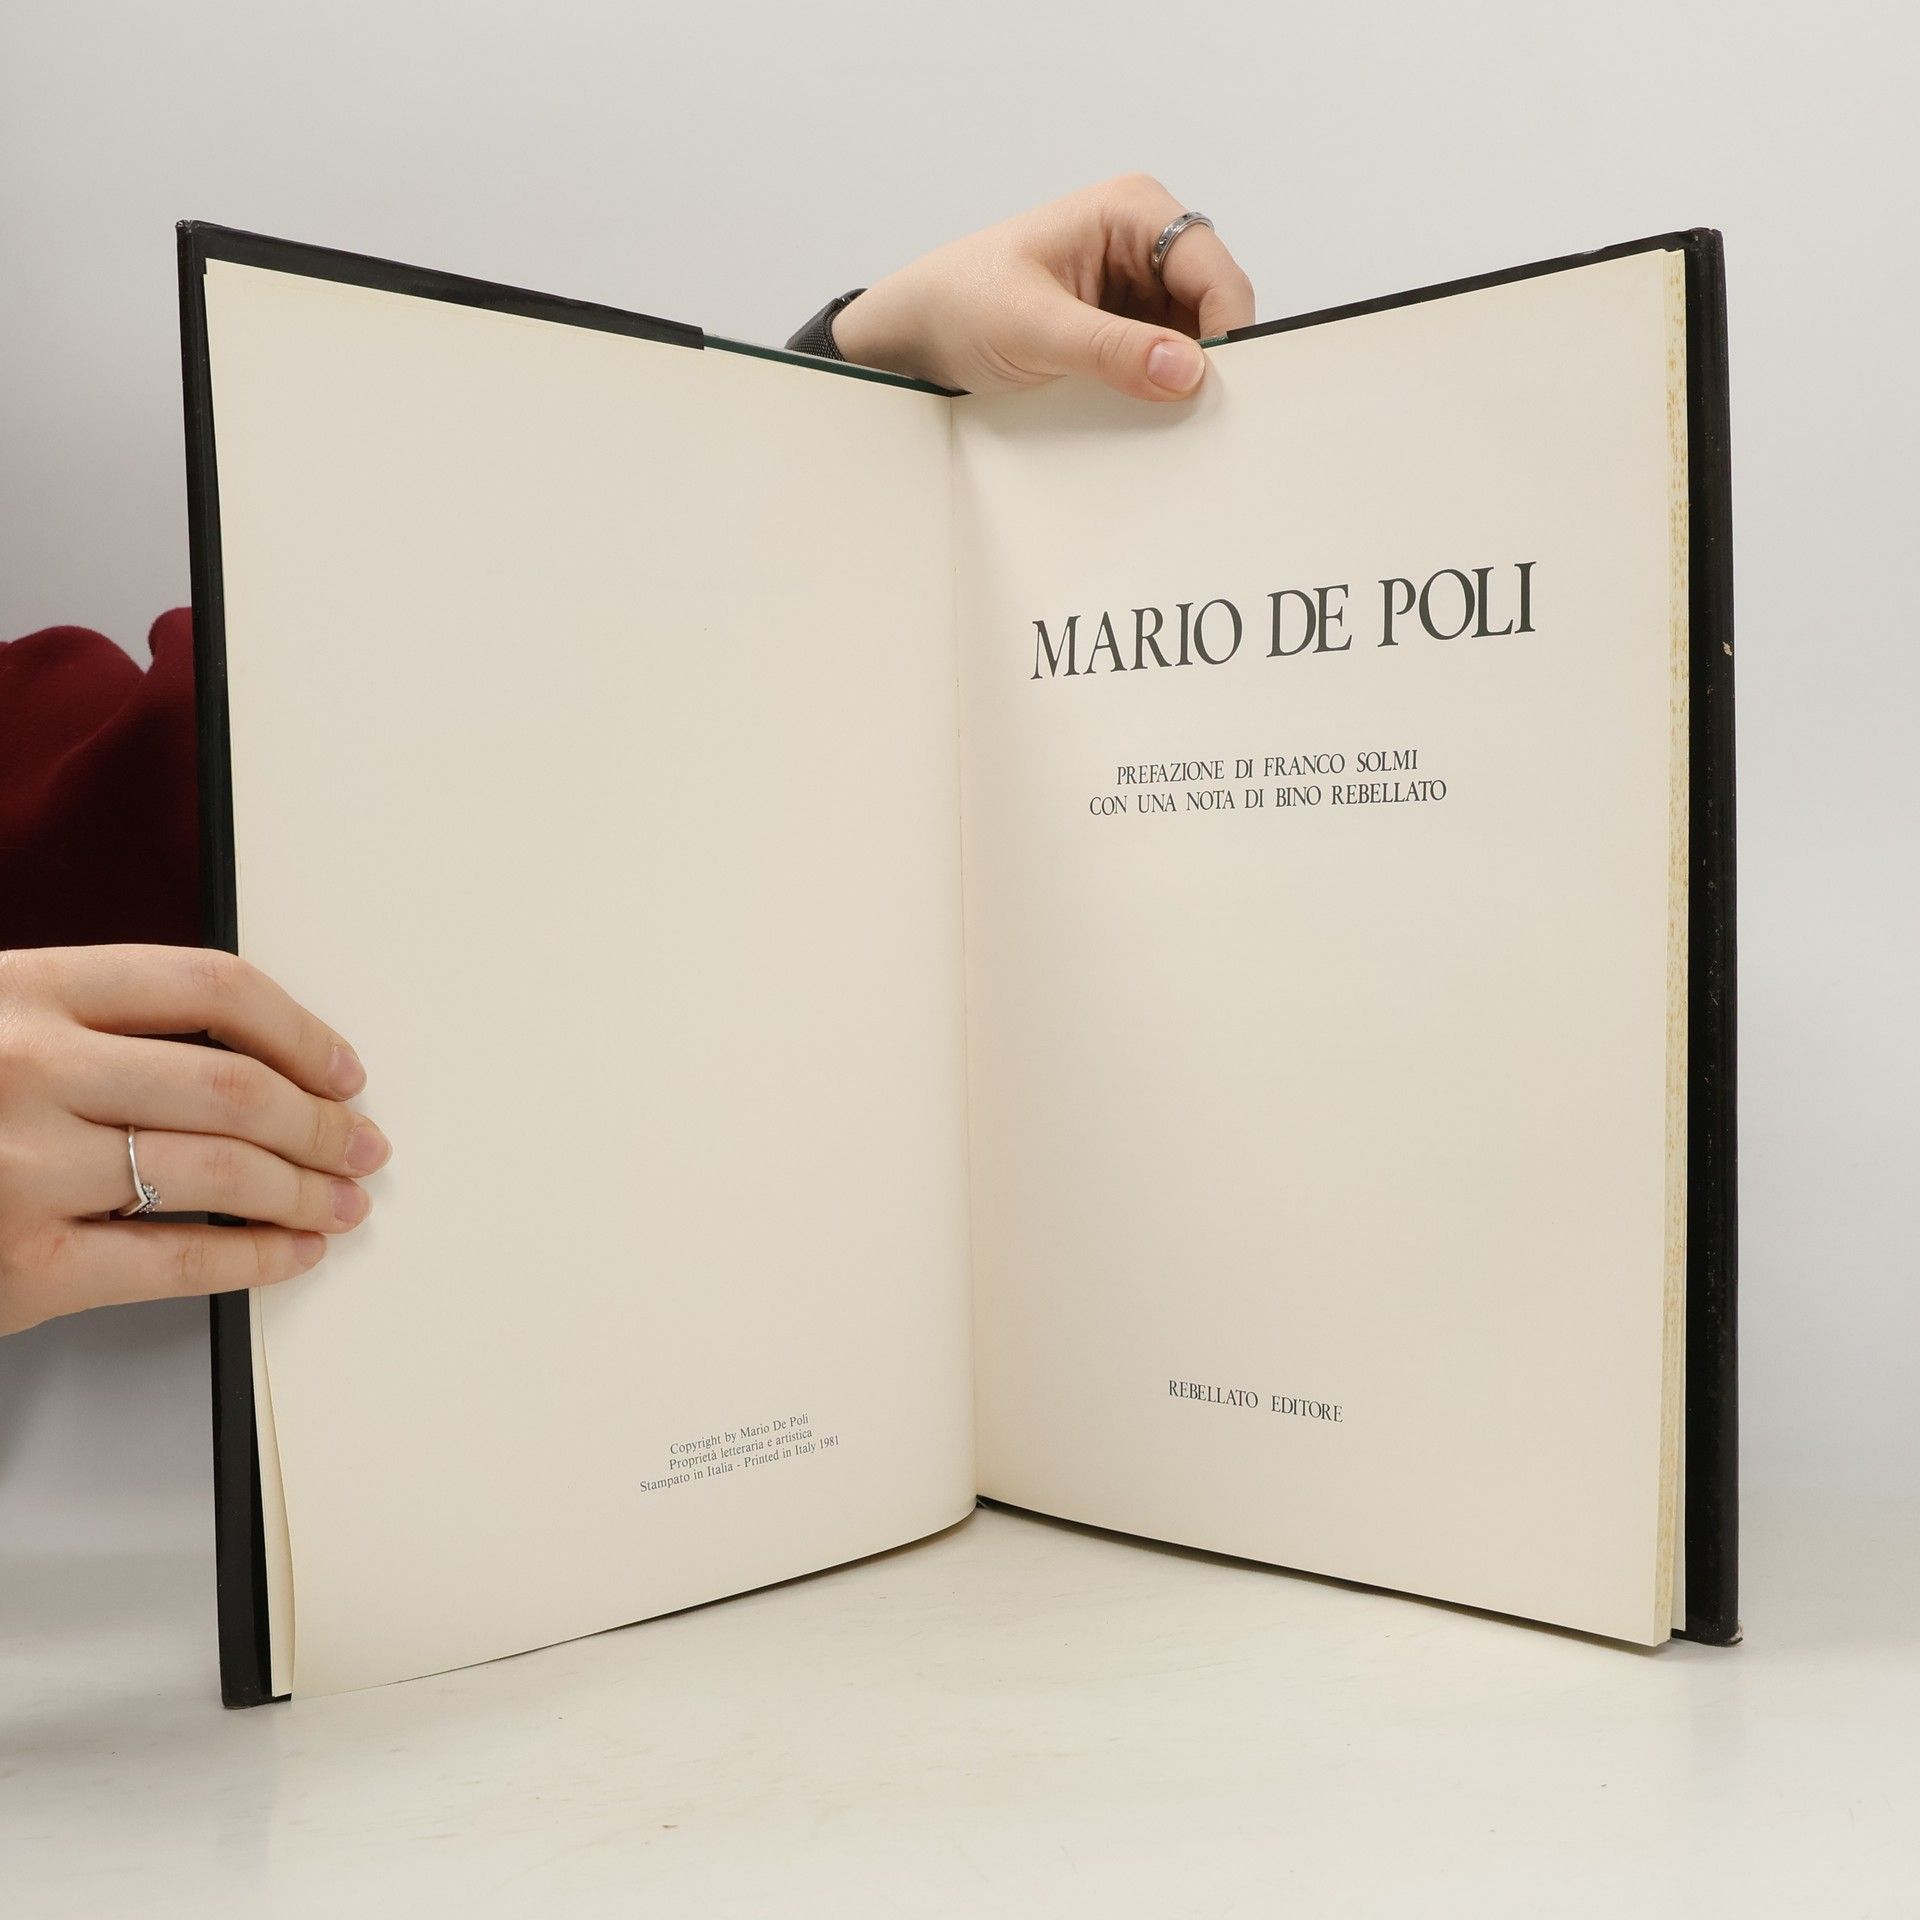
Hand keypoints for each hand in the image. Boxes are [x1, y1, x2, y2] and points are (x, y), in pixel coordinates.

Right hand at [0, 945, 387, 1334]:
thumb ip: (89, 1024)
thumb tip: (247, 1058)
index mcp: (25, 992)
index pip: (208, 987)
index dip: (300, 1031)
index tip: (341, 1067)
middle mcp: (27, 1070)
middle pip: (234, 1088)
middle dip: (323, 1123)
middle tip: (362, 1143)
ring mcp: (22, 1169)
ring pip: (222, 1172)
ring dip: (308, 1190)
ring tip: (343, 1200)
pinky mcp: (22, 1267)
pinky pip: (178, 1259)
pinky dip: (258, 1258)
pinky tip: (294, 1252)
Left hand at [833, 173, 1255, 402]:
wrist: (916, 333)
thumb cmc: (959, 303)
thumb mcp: (1034, 329)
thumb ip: (1112, 350)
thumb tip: (1185, 369)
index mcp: (1131, 210)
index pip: (1212, 269)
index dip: (1226, 328)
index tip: (1216, 388)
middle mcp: (1143, 242)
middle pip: (1212, 305)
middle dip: (1207, 359)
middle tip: (1195, 416)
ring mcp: (1136, 288)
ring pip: (1193, 339)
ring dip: (1183, 380)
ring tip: (1160, 418)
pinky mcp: (1124, 329)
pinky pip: (1163, 362)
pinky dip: (1160, 390)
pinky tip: (1144, 415)